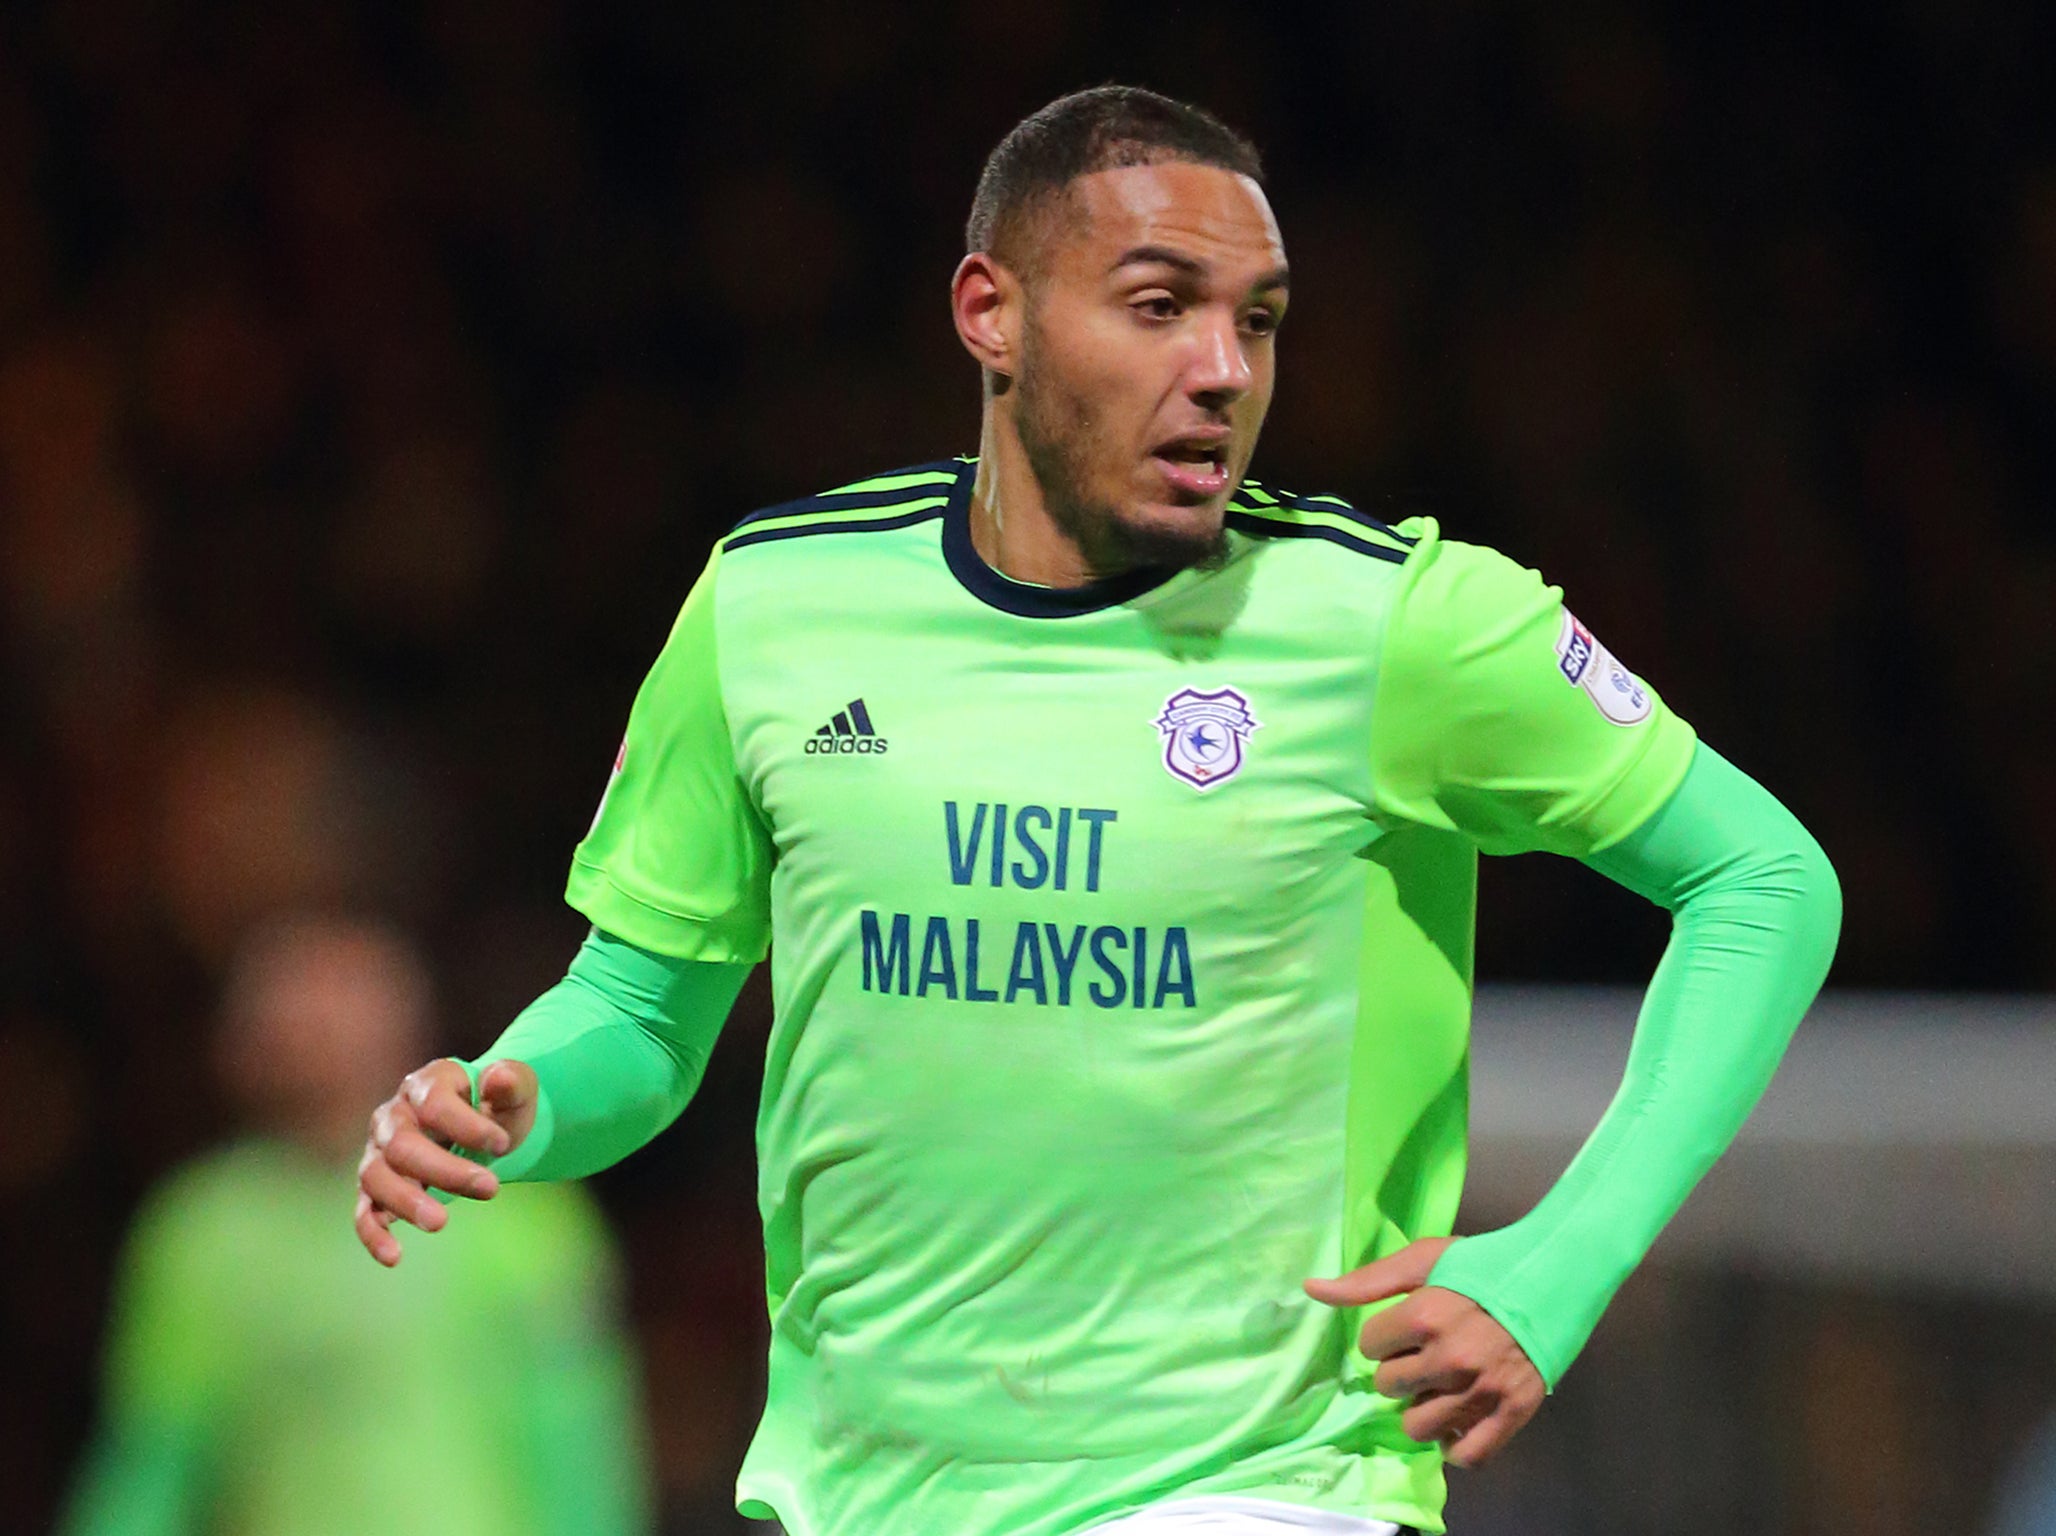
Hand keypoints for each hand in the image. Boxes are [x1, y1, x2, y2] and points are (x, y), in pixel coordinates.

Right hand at [354, 1058, 537, 1266]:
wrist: (487, 1131)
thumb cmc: (499, 1108)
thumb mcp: (517, 1090)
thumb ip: (512, 1082)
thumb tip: (496, 1078)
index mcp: (427, 1084)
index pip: (434, 1103)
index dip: (468, 1126)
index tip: (504, 1145)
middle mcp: (394, 1116)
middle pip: (403, 1145)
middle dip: (445, 1170)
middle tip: (490, 1188)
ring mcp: (379, 1152)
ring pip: (376, 1176)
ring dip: (406, 1201)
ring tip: (441, 1222)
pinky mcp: (376, 1188)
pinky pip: (364, 1211)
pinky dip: (373, 1234)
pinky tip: (394, 1257)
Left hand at [1304, 1237, 1543, 1467]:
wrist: (1553, 1277)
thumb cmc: (1483, 1264)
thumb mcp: (1423, 1259)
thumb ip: (1366, 1280)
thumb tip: (1310, 1289)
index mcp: (1423, 1316)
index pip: (1369, 1346)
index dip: (1383, 1336)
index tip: (1405, 1327)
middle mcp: (1449, 1358)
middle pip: (1389, 1386)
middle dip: (1400, 1371)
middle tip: (1424, 1355)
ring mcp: (1481, 1390)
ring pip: (1418, 1426)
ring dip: (1422, 1409)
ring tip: (1439, 1387)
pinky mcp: (1512, 1412)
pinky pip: (1467, 1455)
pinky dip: (1456, 1445)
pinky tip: (1457, 1422)